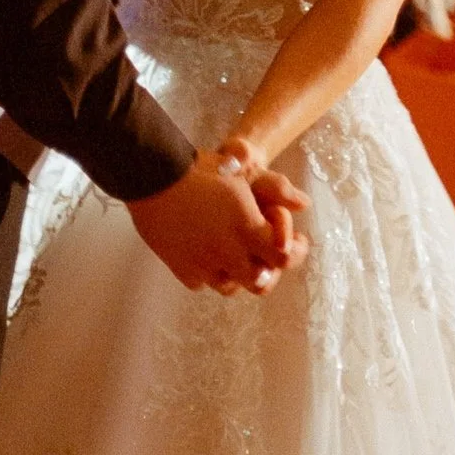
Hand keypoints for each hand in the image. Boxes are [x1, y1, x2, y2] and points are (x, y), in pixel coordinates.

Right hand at [127, 152, 302, 293]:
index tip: (296, 242)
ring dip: (239, 273)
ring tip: (236, 253)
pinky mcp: (183, 270)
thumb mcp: (239, 170)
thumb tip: (304, 203)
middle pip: (262, 281)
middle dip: (268, 268)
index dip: (295, 252)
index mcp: (247, 227)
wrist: (150, 176)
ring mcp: (205, 265)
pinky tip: (207, 252)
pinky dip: (210, 271)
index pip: (284, 259)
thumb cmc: (197, 168)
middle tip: (267, 253)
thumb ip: (275, 189)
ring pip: (232, 286)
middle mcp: (229, 252)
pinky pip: (204, 282)